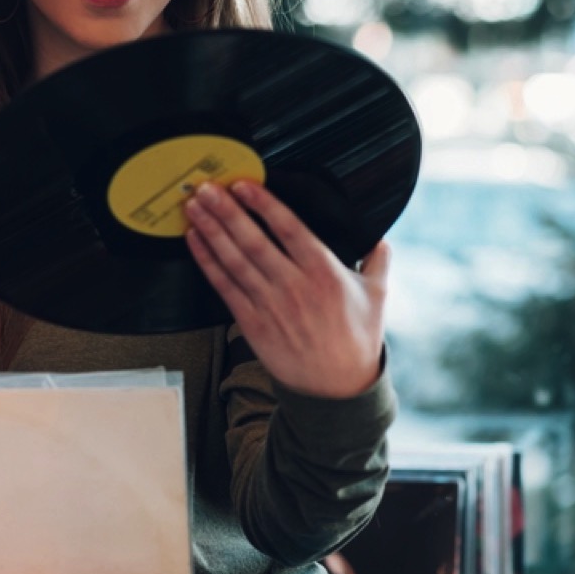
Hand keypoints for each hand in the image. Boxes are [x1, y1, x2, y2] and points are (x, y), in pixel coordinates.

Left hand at [184, 179, 389, 398]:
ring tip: (194, 206)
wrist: (337, 389)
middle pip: (253, 240)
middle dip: (226, 211)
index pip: (289, 228)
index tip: (244, 185)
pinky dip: (207, 261)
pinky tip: (195, 241)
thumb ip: (378, 260)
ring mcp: (270, 304)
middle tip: (206, 187)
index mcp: (324, 272)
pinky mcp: (252, 323)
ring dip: (211, 230)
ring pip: (234, 260)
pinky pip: (224, 286)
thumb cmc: (356, 340)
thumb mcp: (377, 296)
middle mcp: (294, 285)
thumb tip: (380, 237)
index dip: (263, 204)